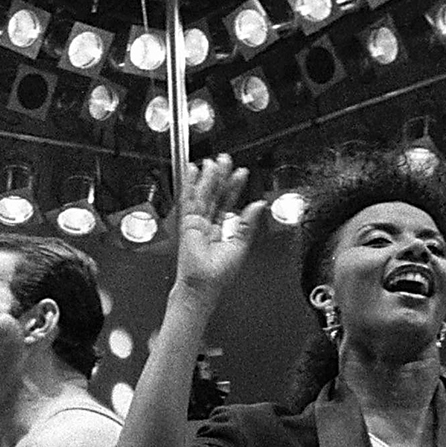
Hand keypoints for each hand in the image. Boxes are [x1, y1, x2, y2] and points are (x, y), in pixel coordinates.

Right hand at [175, 155, 265, 300]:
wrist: (201, 286)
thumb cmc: (217, 275)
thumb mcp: (241, 246)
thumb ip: (248, 225)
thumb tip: (258, 206)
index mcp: (222, 230)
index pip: (228, 203)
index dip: (234, 187)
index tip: (240, 173)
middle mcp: (208, 224)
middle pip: (215, 195)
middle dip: (220, 177)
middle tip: (225, 160)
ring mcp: (196, 223)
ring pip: (203, 195)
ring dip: (207, 177)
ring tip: (213, 162)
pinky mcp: (187, 224)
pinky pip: (188, 200)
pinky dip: (189, 185)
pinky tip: (192, 172)